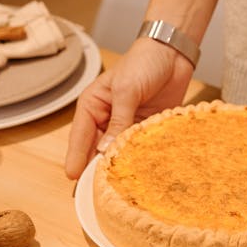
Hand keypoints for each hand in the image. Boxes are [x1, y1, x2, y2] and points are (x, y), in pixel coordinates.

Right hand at [64, 38, 194, 178]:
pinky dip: (139, 161)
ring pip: (118, 153)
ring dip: (119, 167)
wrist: (173, 53)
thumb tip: (106, 151)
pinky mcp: (147, 130)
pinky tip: (139, 177)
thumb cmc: (143, 63)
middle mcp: (107, 119)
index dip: (76, 158)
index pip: (80, 137)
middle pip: (97, 150)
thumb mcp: (126, 90)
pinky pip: (140, 149)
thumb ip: (119, 121)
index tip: (73, 179)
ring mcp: (127, 126)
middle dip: (95, 169)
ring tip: (115, 190)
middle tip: (93, 193)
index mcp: (93, 107)